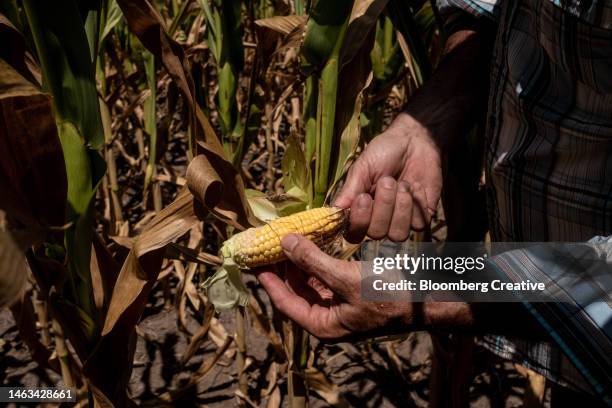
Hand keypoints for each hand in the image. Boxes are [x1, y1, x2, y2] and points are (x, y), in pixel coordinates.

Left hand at [255, 234, 412, 338]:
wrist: (425, 299)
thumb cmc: (387, 295)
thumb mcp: (346, 277)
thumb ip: (313, 260)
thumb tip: (285, 242)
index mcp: (323, 325)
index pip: (285, 302)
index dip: (269, 281)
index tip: (255, 261)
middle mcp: (328, 319)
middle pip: (295, 293)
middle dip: (282, 269)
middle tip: (268, 246)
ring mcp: (339, 307)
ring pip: (309, 284)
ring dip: (298, 264)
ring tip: (285, 242)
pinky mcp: (349, 294)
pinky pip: (324, 279)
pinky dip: (316, 263)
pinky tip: (310, 246)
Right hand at [334, 113, 442, 242]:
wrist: (414, 141)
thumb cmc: (383, 154)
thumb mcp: (362, 169)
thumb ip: (349, 192)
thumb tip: (332, 213)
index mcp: (360, 211)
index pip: (354, 234)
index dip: (359, 221)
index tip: (363, 197)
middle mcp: (379, 222)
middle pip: (377, 233)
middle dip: (384, 205)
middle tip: (388, 180)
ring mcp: (401, 222)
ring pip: (398, 234)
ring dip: (401, 206)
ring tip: (403, 184)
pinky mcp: (421, 218)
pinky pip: (419, 224)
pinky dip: (417, 201)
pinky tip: (416, 186)